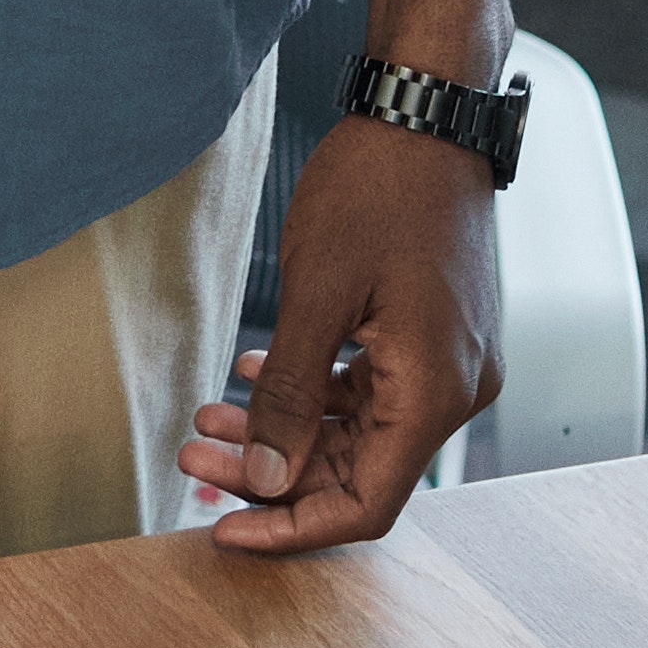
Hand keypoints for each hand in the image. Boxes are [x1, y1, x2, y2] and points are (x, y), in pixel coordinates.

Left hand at [185, 111, 499, 550]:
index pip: (366, 505)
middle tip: (194, 458)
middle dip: (271, 473)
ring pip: (358, 431)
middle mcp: (454, 390)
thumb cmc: (377, 190)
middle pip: (358, 472)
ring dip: (284, 430)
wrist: (424, 114)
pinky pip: (370, 389)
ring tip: (208, 417)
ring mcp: (447, 362)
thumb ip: (289, 398)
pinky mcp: (432, 335)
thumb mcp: (315, 297)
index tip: (223, 532)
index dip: (291, 527)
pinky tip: (256, 374)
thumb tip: (263, 477)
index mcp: (434, 392)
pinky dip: (313, 392)